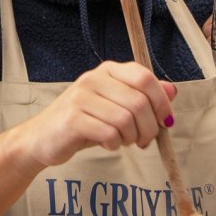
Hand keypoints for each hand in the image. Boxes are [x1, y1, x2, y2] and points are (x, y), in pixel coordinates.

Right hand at [19, 61, 176, 167]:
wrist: (42, 137)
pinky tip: (107, 144)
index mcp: (107, 70)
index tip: (165, 122)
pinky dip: (115, 144)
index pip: (144, 78)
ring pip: (126, 119)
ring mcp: (80, 97)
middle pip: (139, 101)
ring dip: (131, 138)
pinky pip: (109, 133)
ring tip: (123, 141)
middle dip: (149, 128)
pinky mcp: (73, 119)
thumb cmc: (83, 121)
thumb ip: (143, 96)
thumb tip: (172, 90)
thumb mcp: (115, 106)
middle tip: (143, 141)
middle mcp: (93, 78)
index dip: (161, 102)